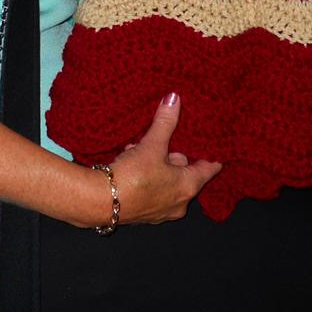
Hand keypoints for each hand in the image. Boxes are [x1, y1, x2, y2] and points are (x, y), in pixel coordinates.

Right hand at [108, 93, 220, 224]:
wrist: (99, 203)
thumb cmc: (133, 178)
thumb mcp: (151, 146)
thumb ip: (165, 122)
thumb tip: (174, 98)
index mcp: (188, 187)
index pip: (209, 168)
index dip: (210, 153)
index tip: (212, 142)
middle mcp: (179, 203)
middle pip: (185, 173)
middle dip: (173, 155)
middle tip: (162, 140)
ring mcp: (161, 211)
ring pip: (165, 180)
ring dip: (155, 165)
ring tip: (139, 150)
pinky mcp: (143, 213)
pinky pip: (151, 189)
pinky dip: (145, 177)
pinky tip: (129, 163)